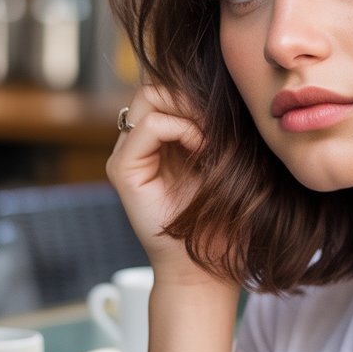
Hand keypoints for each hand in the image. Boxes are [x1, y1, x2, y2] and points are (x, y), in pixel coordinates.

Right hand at [106, 85, 219, 286]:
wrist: (207, 266)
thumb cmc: (225, 220)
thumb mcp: (227, 162)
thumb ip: (217, 125)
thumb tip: (226, 85)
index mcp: (164, 140)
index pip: (169, 88)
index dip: (198, 92)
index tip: (229, 116)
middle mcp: (140, 144)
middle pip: (156, 86)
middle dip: (191, 95)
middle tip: (219, 123)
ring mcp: (127, 155)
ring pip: (149, 97)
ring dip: (188, 108)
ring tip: (211, 137)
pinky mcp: (122, 170)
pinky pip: (148, 125)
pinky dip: (181, 128)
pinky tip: (202, 148)